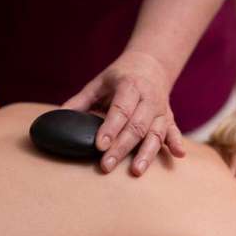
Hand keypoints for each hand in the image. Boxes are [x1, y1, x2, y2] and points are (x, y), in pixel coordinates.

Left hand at [63, 51, 184, 175]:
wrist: (151, 64)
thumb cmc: (119, 78)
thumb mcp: (98, 83)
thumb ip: (80, 102)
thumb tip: (57, 117)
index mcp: (129, 86)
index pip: (120, 110)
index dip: (110, 128)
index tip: (99, 145)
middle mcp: (148, 98)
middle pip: (136, 126)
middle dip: (121, 148)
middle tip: (106, 166)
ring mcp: (160, 109)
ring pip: (155, 133)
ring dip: (146, 153)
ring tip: (135, 171)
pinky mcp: (169, 118)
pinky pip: (173, 131)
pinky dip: (176, 142)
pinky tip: (178, 155)